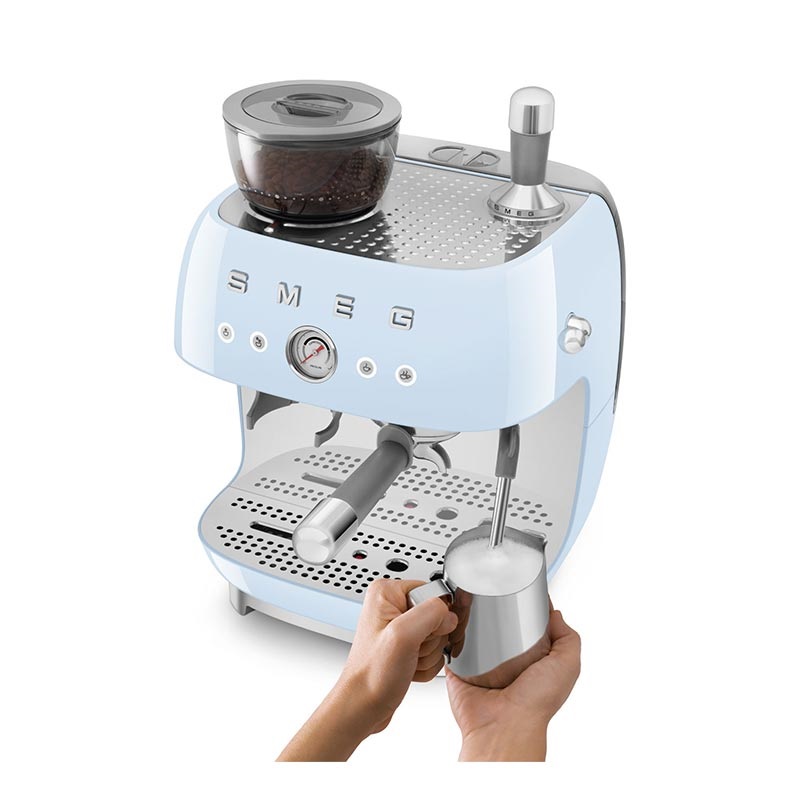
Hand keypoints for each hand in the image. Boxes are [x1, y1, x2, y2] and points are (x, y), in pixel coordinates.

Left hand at [277, 579, 456, 760]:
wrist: (362, 706)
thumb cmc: (371, 675)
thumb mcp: (402, 636)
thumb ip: (430, 614)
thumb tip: (450, 612)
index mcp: (387, 592)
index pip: (433, 592)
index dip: (435, 617)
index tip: (421, 634)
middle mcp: (392, 606)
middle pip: (437, 616)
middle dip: (430, 640)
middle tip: (410, 651)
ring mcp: (399, 627)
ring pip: (437, 636)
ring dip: (428, 655)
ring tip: (406, 661)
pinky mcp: (405, 645)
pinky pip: (433, 651)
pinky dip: (426, 665)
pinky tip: (408, 668)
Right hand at [446, 602, 580, 760]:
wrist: (503, 725)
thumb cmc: (535, 704)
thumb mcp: (567, 665)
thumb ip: (568, 637)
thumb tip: (554, 613)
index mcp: (532, 660)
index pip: (528, 624)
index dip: (526, 607)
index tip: (521, 589)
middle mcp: (506, 662)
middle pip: (500, 624)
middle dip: (496, 608)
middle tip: (493, 593)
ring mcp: (481, 664)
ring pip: (473, 631)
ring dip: (470, 618)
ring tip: (470, 601)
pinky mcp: (459, 667)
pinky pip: (452, 644)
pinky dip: (450, 633)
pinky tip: (451, 619)